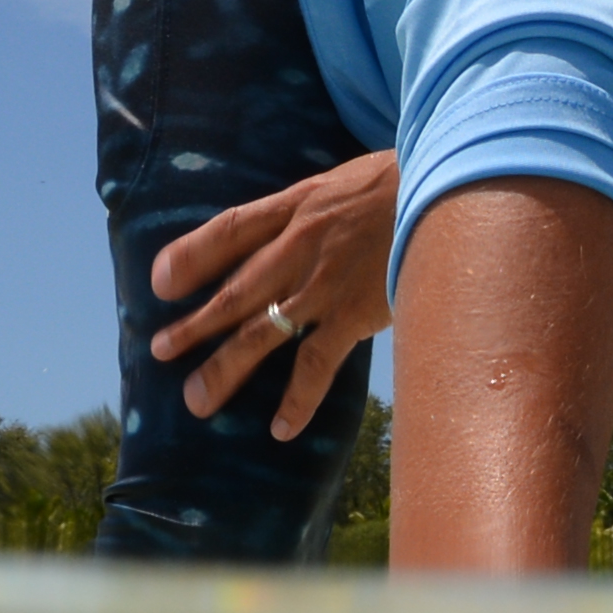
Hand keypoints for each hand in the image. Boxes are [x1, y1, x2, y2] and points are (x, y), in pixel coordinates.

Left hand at [147, 149, 396, 435]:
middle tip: (160, 352)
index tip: (160, 282)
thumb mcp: (345, 183)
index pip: (230, 229)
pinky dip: (298, 399)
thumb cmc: (405, 185)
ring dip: (225, 367)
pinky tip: (280, 429)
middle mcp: (300, 246)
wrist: (452, 187)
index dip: (191, 255)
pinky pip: (317, 364)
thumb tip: (289, 237)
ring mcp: (323, 285)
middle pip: (234, 291)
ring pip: (261, 333)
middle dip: (195, 324)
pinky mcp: (354, 315)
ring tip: (197, 400)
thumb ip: (313, 212)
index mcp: (296, 206)